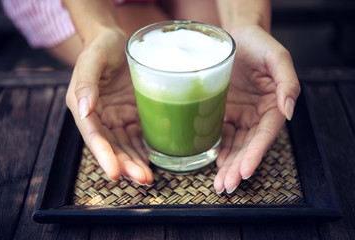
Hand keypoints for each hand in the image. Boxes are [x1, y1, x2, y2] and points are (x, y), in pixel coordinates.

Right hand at [66, 28, 152, 184]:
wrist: (116, 42)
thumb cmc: (101, 47)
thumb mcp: (92, 59)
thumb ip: (86, 84)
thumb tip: (84, 110)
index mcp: (83, 107)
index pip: (93, 136)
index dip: (103, 155)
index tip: (114, 173)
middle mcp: (99, 118)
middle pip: (112, 147)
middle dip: (126, 165)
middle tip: (142, 179)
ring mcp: (116, 118)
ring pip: (125, 147)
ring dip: (136, 163)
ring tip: (148, 178)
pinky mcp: (131, 116)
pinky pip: (137, 137)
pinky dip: (144, 151)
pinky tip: (152, 161)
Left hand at [213, 25, 300, 193]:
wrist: (236, 36)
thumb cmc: (258, 43)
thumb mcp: (277, 57)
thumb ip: (288, 83)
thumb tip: (288, 111)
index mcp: (272, 105)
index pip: (265, 135)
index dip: (256, 154)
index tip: (245, 170)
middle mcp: (256, 114)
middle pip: (248, 146)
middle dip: (238, 167)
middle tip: (227, 185)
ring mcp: (240, 115)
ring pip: (235, 145)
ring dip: (228, 165)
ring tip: (220, 183)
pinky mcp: (224, 112)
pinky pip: (222, 135)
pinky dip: (219, 151)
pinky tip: (214, 164)